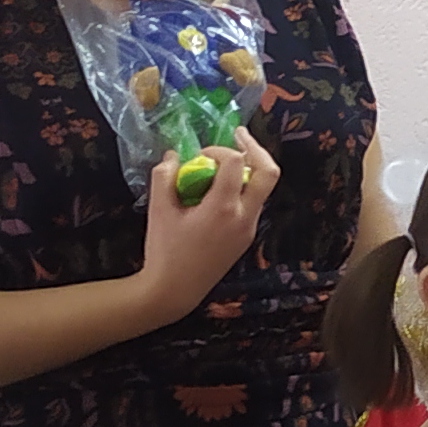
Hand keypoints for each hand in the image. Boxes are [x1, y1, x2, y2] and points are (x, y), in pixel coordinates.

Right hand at [135, 141, 271, 322]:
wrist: (175, 291)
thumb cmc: (164, 251)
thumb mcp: (158, 210)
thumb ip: (165, 177)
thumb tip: (174, 155)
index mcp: (223, 208)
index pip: (236, 161)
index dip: (219, 149)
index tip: (199, 156)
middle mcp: (244, 217)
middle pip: (269, 172)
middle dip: (255, 148)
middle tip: (238, 135)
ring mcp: (249, 229)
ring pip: (263, 188)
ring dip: (249, 169)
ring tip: (224, 162)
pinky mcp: (246, 237)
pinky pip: (253, 203)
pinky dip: (242, 188)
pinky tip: (219, 188)